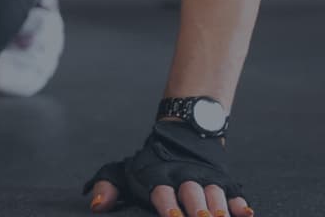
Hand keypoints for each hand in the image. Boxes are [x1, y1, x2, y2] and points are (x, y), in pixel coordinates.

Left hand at [85, 121, 251, 216]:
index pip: (162, 193)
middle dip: (197, 209)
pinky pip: (233, 193)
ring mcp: (205, 178)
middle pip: (192, 193)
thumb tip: (97, 205)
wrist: (185, 131)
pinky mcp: (223, 180)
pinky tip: (245, 213)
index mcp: (158, 177)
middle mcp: (183, 177)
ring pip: (214, 193)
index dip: (168, 206)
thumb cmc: (150, 162)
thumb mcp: (124, 170)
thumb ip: (108, 187)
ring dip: (219, 208)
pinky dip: (239, 204)